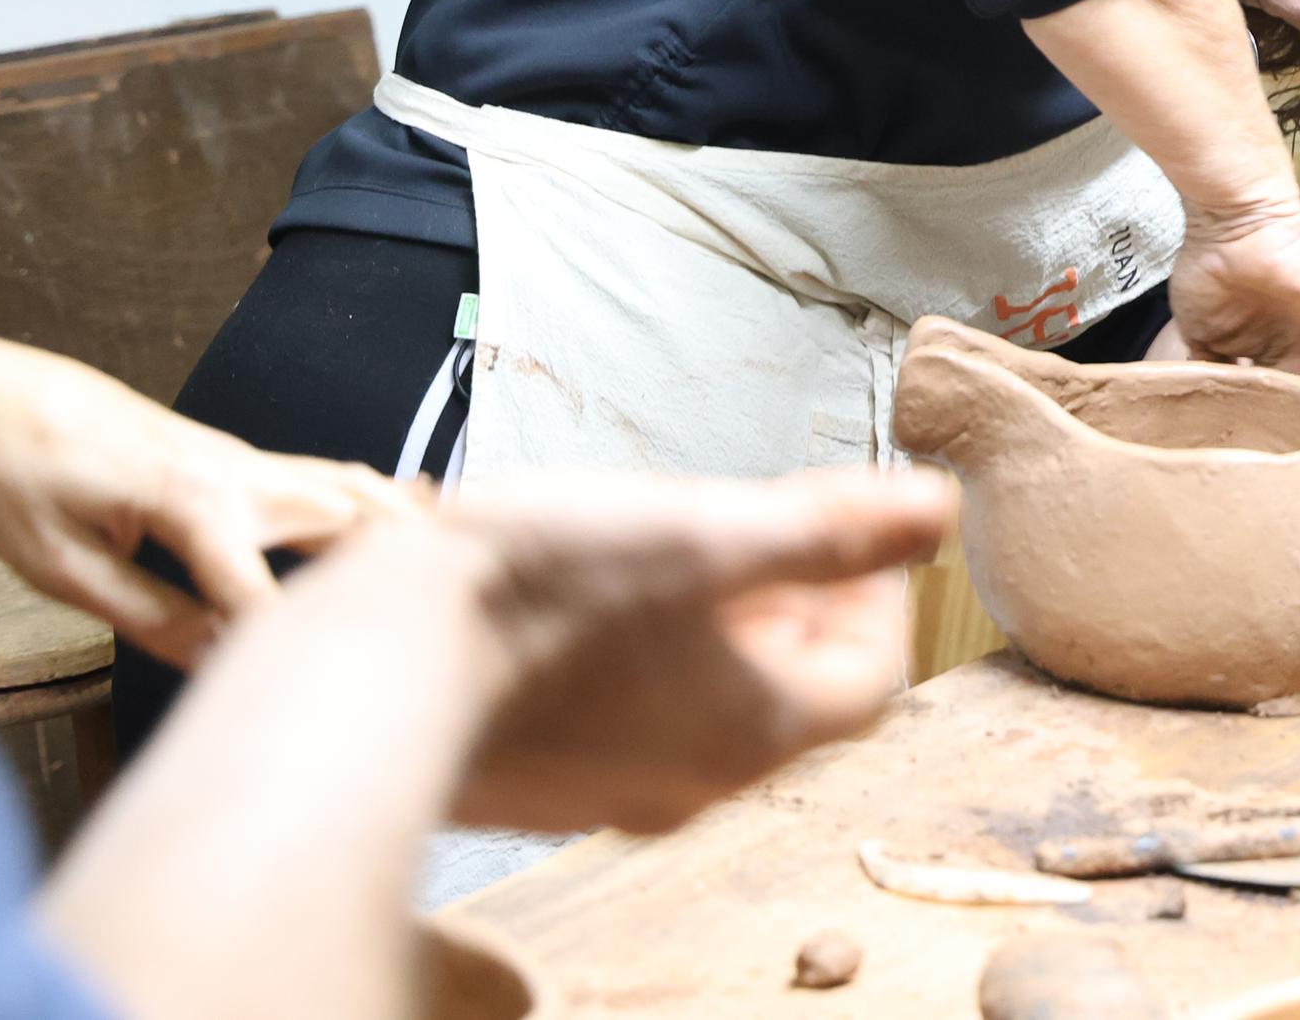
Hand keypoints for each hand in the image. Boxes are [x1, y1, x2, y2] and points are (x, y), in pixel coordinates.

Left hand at [0, 329, 420, 666]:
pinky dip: (386, 492)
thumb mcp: (62, 566)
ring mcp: (245, 459)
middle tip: (462, 607)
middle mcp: (236, 472)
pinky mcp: (240, 459)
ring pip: (352, 487)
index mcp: (190, 501)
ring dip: (410, 522)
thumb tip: (217, 660)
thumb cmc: (19, 478)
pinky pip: (332, 475)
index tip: (309, 693)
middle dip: (401, 564)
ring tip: (475, 554)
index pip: (260, 590)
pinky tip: (426, 502)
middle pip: (345, 517)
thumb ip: (148, 614)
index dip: (283, 646)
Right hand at [437, 466, 951, 833]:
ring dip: (718, 624)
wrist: (361, 676)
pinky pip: (622, 717)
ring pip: (702, 704)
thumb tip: (938, 507)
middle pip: (788, 694)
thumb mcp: (706, 532)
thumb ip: (826, 527)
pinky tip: (592, 593)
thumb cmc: (537, 599)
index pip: (869, 677)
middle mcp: (686, 782)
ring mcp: (602, 791)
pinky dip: (641, 654)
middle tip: (777, 527)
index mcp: (751, 732)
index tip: (857, 527)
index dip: (879, 596)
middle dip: (799, 602)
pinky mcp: (534, 778)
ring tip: (684, 548)